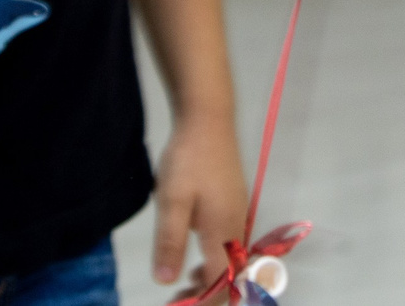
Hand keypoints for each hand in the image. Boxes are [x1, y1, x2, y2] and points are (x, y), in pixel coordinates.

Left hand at [152, 112, 248, 290]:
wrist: (208, 118)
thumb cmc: (188, 158)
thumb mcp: (171, 201)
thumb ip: (170, 242)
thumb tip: (166, 282)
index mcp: (223, 230)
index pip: (220, 281)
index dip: (201, 301)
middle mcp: (237, 226)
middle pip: (232, 275)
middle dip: (208, 294)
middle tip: (178, 301)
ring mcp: (238, 213)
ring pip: (232, 260)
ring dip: (212, 279)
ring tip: (186, 286)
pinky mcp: (234, 203)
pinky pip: (231, 244)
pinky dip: (216, 261)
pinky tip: (196, 257)